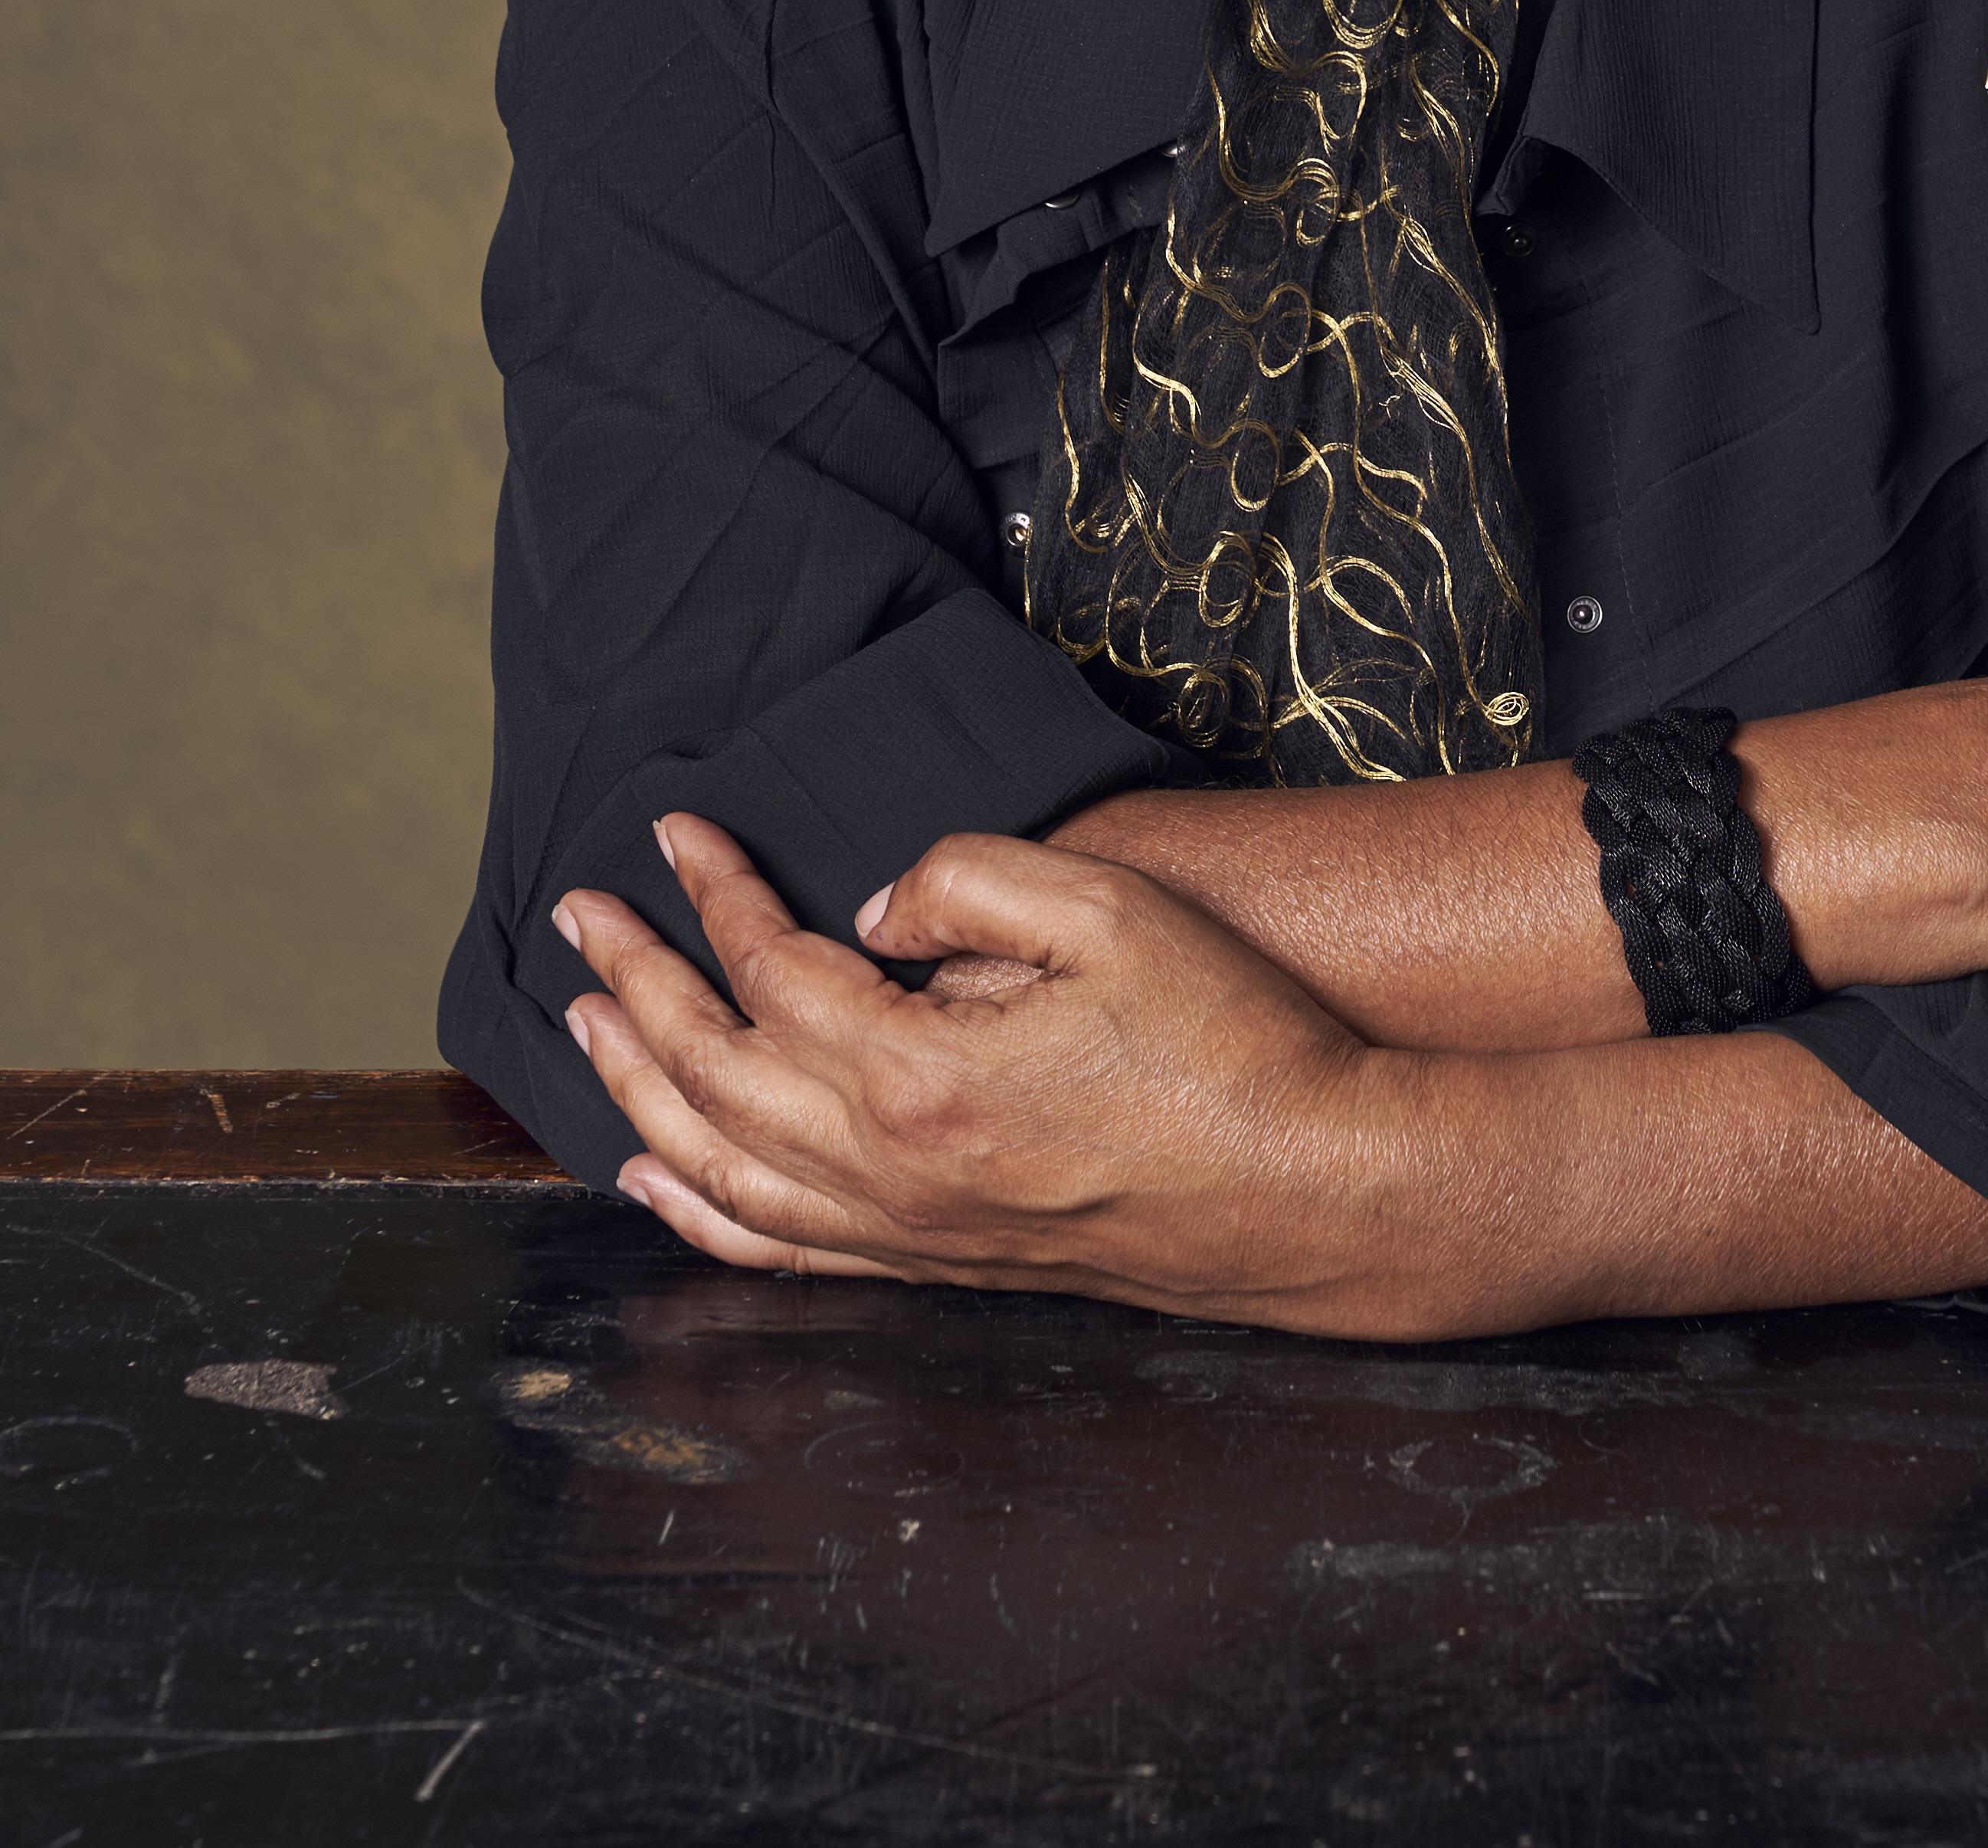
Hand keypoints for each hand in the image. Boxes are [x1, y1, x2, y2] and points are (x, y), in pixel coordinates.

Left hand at [553, 815, 1403, 1313]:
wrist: (1307, 1190)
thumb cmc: (1227, 1045)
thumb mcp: (1114, 912)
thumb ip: (975, 880)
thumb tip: (875, 909)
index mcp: (921, 1075)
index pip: (772, 968)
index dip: (715, 891)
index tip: (676, 828)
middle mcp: (889, 1169)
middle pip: (710, 1072)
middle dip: (630, 983)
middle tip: (578, 913)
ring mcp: (906, 1229)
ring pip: (717, 1168)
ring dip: (634, 1088)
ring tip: (583, 1022)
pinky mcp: (936, 1261)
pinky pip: (774, 1246)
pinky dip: (693, 1208)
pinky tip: (654, 1174)